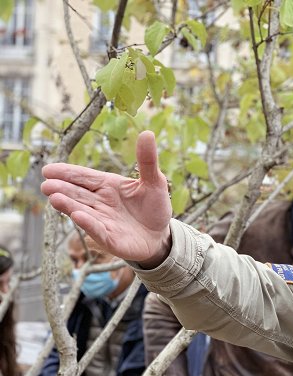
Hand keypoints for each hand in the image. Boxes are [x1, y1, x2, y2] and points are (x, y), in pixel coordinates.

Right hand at [41, 131, 172, 268]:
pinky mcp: (110, 239)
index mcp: (108, 186)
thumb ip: (147, 161)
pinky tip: (78, 216)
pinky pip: (98, 231)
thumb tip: (147, 133)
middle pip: (78, 194)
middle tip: (46, 184)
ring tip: (54, 198)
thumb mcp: (154, 182)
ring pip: (83, 211)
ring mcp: (103, 221)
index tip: (48, 170)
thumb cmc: (154, 207)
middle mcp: (101, 203)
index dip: (67, 173)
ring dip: (69, 205)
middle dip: (62, 189)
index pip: (84, 177)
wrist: (160, 236)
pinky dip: (89, 224)